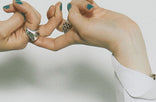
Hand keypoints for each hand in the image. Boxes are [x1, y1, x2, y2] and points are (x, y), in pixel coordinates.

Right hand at [0, 1, 63, 64]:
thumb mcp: (1, 28)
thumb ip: (17, 20)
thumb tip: (26, 13)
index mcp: (23, 41)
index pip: (35, 22)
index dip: (28, 10)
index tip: (16, 3)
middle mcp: (25, 37)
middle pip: (39, 20)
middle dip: (30, 8)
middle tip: (20, 2)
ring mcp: (21, 32)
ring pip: (31, 16)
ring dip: (23, 7)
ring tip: (10, 5)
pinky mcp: (16, 27)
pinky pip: (24, 15)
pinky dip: (18, 8)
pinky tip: (10, 7)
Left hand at [32, 1, 152, 73]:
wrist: (124, 33)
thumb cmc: (105, 36)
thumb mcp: (83, 27)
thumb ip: (73, 15)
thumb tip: (70, 6)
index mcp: (73, 38)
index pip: (53, 43)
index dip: (42, 41)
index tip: (32, 38)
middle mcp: (77, 30)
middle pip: (59, 22)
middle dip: (56, 13)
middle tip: (57, 6)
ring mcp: (86, 21)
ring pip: (73, 7)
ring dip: (79, 3)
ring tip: (89, 8)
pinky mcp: (95, 13)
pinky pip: (85, 2)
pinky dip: (87, 0)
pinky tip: (93, 3)